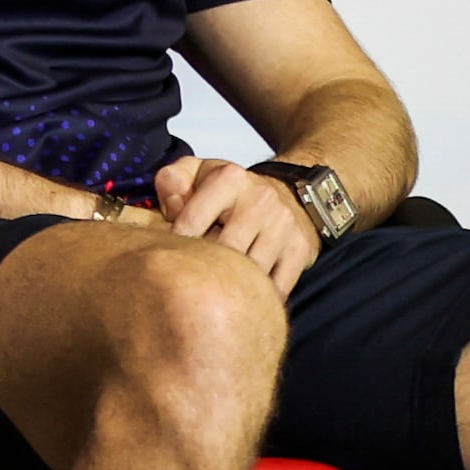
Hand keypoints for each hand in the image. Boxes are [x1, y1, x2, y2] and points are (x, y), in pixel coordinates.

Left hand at [146, 155, 317, 295]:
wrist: (286, 193)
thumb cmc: (230, 190)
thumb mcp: (195, 172)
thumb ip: (171, 181)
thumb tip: (169, 210)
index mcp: (229, 178)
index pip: (192, 221)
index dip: (174, 244)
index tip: (170, 255)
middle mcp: (260, 199)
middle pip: (224, 250)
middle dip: (205, 266)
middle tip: (194, 276)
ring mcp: (283, 225)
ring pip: (250, 271)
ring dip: (232, 283)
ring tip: (218, 284)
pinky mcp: (300, 248)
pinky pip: (276, 286)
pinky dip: (258, 296)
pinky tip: (243, 294)